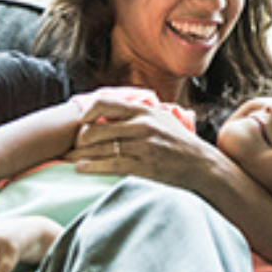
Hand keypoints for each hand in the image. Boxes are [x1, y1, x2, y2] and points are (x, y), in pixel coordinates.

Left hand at [67, 91, 210, 190]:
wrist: (201, 164)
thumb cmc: (178, 141)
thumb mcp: (161, 117)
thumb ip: (137, 113)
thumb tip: (109, 110)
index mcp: (145, 110)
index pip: (106, 103)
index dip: (87, 111)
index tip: (82, 120)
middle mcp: (142, 125)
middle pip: (96, 128)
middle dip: (80, 138)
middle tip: (74, 145)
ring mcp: (143, 146)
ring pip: (99, 148)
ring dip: (80, 155)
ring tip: (70, 158)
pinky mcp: (143, 166)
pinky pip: (109, 165)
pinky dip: (90, 167)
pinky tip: (81, 168)